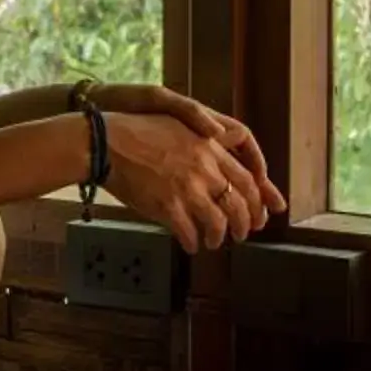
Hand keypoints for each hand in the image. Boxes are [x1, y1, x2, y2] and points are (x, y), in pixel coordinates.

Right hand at [96, 110, 278, 253]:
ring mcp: (187, 188)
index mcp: (210, 148)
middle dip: (246, 223)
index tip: (261, 213)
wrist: (108, 142)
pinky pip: (189, 232)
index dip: (259, 201)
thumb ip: (205, 142)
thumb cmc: (138, 132)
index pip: (248, 179)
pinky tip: (191, 245)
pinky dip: (193, 243)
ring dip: (219, 236)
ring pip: (218, 222)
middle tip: (243, 233)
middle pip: (240, 203)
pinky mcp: (167, 206)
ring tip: (214, 241)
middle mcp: (204, 168)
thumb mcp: (180, 126)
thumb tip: (221, 157)